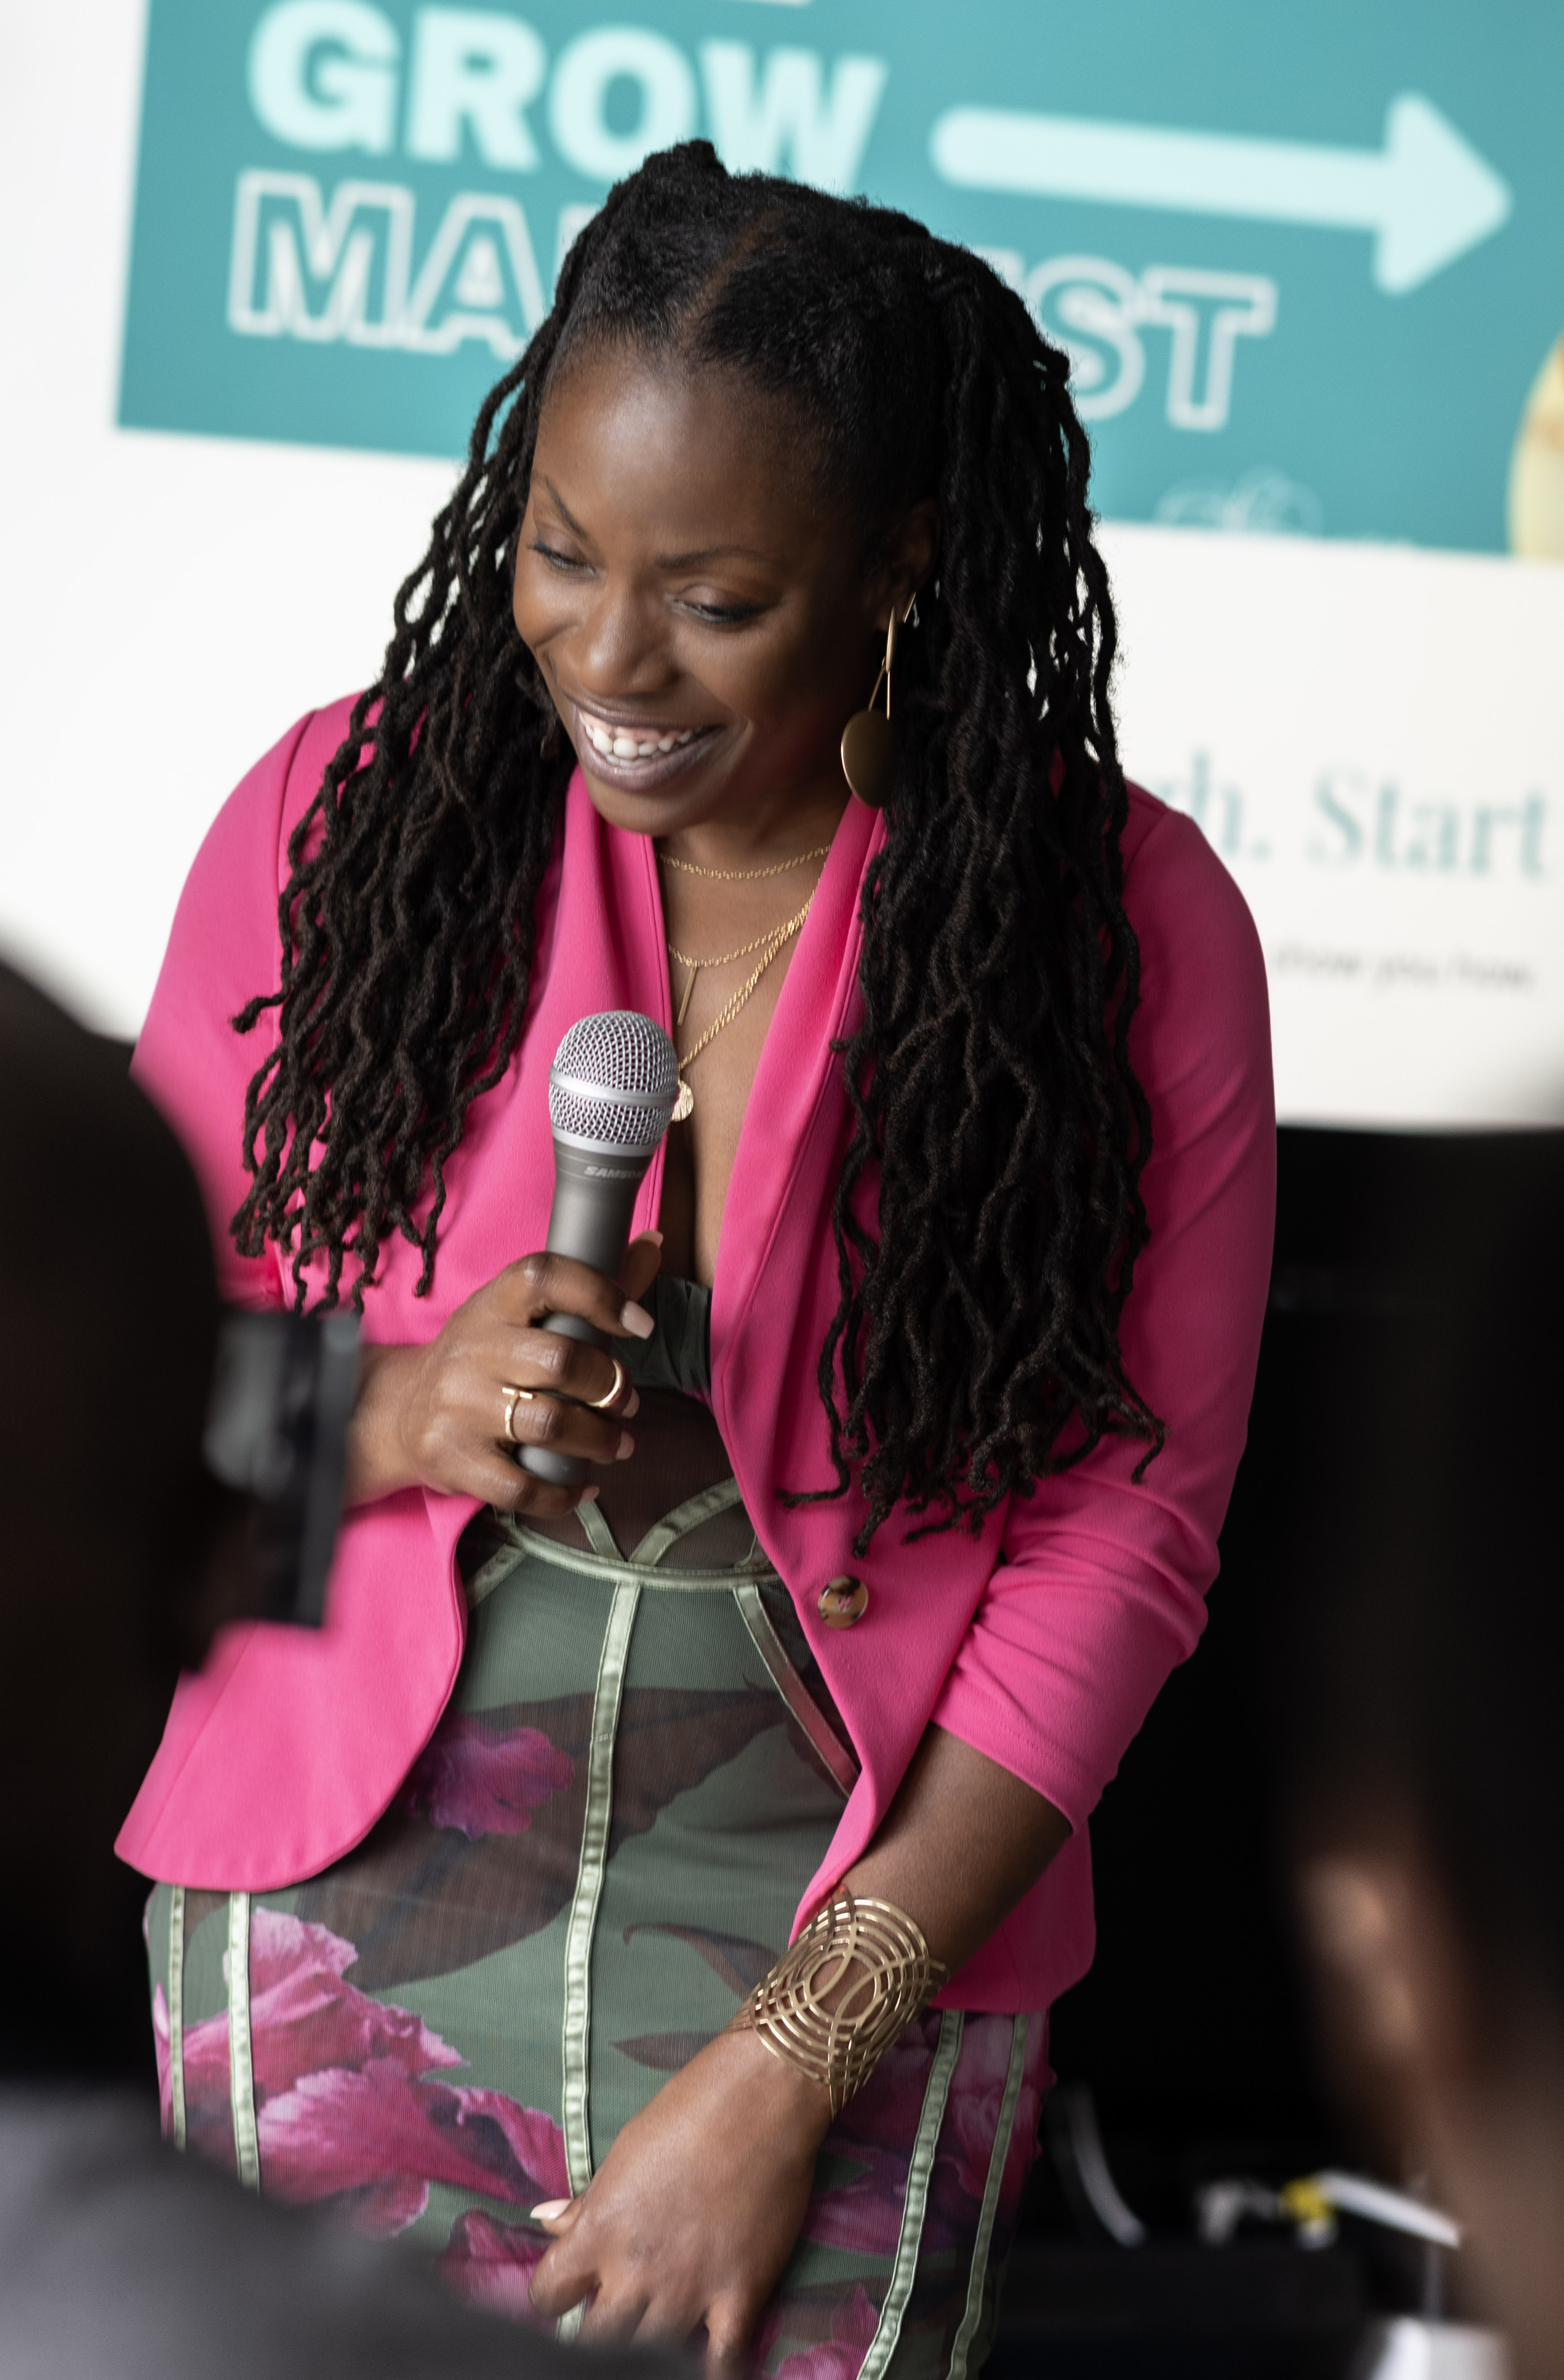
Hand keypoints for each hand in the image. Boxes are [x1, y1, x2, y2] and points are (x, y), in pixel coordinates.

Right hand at [343, 1233, 661, 1512]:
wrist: (400, 1410)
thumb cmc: (482, 1358)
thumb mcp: (520, 1315)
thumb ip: (588, 1288)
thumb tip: (653, 1244)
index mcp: (492, 1305)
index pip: (545, 1277)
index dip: (600, 1294)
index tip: (639, 1324)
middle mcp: (471, 1350)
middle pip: (560, 1360)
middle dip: (611, 1385)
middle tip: (626, 1400)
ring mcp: (458, 1407)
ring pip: (550, 1424)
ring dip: (600, 1439)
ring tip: (618, 1444)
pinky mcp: (453, 1459)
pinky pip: (521, 1486)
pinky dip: (563, 1493)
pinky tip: (582, 1486)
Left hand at [528, 2029, 832, 2373]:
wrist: (762, 2099)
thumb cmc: (687, 2112)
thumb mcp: (624, 2153)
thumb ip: (585, 2201)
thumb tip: (542, 2220)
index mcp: (600, 2231)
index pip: (548, 2294)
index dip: (553, 2296)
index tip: (569, 2290)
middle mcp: (637, 2270)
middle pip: (596, 2340)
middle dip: (595, 2337)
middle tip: (611, 2318)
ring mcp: (689, 2289)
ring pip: (649, 2355)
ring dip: (645, 2349)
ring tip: (650, 2333)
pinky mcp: (740, 2296)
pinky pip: (720, 2363)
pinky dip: (709, 2372)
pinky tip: (700, 2367)